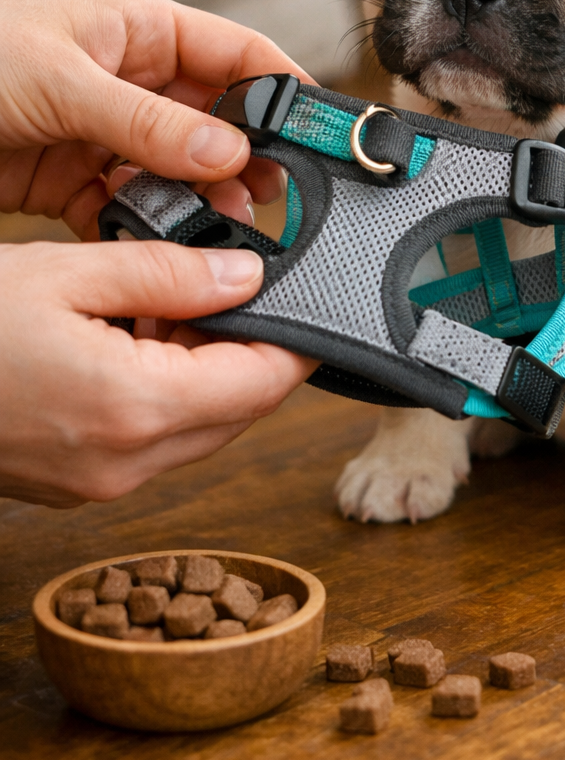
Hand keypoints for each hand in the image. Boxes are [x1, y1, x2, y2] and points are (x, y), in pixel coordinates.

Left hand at [0, 0, 314, 237]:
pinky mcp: (78, 182)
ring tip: (229, 234)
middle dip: (252, 161)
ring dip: (207, 203)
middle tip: (281, 203)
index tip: (323, 138)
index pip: (239, 54)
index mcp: (141, 29)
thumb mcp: (60, 80)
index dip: (285, 91)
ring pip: (184, 173)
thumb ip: (147, 121)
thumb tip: (229, 155)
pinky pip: (135, 208)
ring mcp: (109, 134)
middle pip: (220, 122)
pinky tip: (169, 249)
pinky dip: (154, 229)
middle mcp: (135, 80)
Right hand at [0, 241, 316, 506]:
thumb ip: (166, 274)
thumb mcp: (62, 274)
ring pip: (195, 430)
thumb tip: (245, 275)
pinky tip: (125, 345)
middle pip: (238, 413)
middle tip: (231, 287)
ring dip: (202, 374)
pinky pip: (150, 443)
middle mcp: (124, 465)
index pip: (262, 384)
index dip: (297, 339)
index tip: (307, 298)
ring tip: (158, 308)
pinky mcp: (72, 486)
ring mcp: (96, 484)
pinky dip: (159, 397)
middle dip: (249, 351)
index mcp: (135, 409)